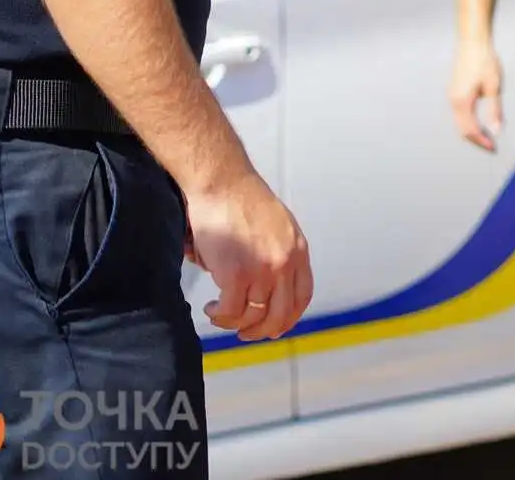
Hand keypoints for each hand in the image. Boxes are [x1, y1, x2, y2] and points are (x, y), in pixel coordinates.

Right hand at [185, 172, 313, 342]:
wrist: (221, 182)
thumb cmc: (240, 199)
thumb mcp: (276, 225)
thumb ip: (277, 252)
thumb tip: (264, 283)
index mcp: (297, 250)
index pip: (302, 296)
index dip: (288, 317)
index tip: (274, 325)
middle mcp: (285, 262)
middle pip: (282, 314)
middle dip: (263, 330)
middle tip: (245, 333)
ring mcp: (263, 269)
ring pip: (255, 316)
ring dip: (235, 323)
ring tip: (220, 315)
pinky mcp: (236, 274)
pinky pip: (232, 311)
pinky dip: (221, 316)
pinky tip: (212, 308)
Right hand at [449, 40, 502, 151]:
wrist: (472, 42)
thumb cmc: (485, 62)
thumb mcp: (494, 87)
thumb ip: (495, 111)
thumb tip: (497, 131)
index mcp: (462, 102)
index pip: (471, 131)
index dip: (483, 142)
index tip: (494, 149)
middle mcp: (453, 101)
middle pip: (462, 130)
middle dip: (476, 141)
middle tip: (492, 147)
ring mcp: (452, 96)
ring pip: (459, 123)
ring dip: (472, 133)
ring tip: (487, 137)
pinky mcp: (454, 91)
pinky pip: (459, 115)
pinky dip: (468, 123)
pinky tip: (480, 123)